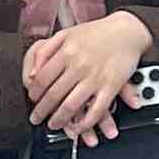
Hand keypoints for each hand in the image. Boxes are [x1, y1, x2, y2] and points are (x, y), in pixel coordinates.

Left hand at [21, 12, 151, 142]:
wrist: (126, 31)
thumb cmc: (96, 33)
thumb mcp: (66, 34)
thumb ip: (45, 52)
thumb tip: (32, 74)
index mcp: (66, 52)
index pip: (41, 79)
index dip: (33, 93)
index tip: (32, 99)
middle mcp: (79, 66)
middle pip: (53, 95)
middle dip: (41, 111)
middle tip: (37, 118)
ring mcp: (95, 78)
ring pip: (71, 106)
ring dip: (59, 120)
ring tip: (54, 124)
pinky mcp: (111, 87)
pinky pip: (96, 111)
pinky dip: (85, 123)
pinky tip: (78, 127)